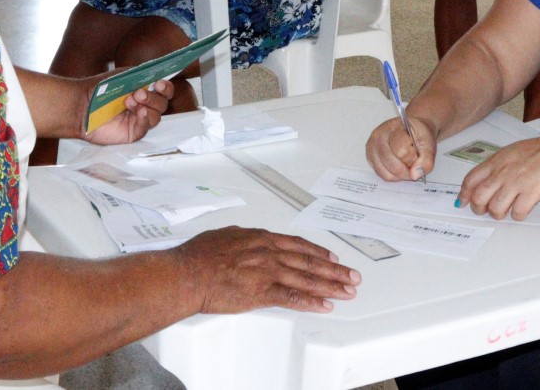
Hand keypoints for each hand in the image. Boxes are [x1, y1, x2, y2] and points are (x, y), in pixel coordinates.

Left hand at [83, 79, 173, 144]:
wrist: (81, 105)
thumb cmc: (99, 89)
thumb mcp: (123, 76)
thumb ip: (141, 75)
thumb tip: (158, 73)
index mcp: (144, 90)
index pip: (164, 91)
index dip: (166, 88)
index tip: (160, 83)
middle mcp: (144, 105)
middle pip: (163, 104)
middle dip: (153, 97)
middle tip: (139, 93)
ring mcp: (138, 120)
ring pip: (156, 116)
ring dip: (147, 107)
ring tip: (129, 102)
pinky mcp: (132, 132)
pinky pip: (145, 128)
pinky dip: (144, 120)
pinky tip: (139, 112)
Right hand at [171, 227, 360, 313]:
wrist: (187, 273)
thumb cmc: (198, 256)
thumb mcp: (223, 235)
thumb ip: (240, 237)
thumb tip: (245, 236)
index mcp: (260, 238)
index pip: (297, 244)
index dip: (318, 251)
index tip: (332, 257)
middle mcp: (269, 252)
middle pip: (309, 261)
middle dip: (335, 270)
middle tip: (352, 275)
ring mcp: (267, 272)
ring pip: (307, 278)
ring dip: (331, 286)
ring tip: (347, 291)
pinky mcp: (262, 291)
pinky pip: (292, 297)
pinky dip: (311, 301)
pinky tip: (325, 305)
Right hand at [366, 116, 435, 181]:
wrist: (412, 129)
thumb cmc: (418, 134)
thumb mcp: (429, 144)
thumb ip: (426, 160)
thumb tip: (415, 175)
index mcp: (394, 128)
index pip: (401, 151)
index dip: (412, 159)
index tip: (418, 156)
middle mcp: (378, 136)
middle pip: (391, 163)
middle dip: (406, 170)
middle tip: (414, 165)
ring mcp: (372, 147)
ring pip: (385, 172)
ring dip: (399, 175)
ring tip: (407, 167)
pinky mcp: (370, 157)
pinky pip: (381, 174)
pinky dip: (393, 176)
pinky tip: (399, 168)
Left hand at [455, 131, 539, 219]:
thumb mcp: (514, 151)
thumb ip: (499, 165)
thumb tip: (489, 179)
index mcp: (497, 160)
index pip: (471, 179)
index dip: (464, 193)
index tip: (463, 201)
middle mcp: (503, 171)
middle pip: (479, 196)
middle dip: (479, 208)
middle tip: (484, 210)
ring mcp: (517, 182)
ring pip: (495, 208)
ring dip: (498, 214)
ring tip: (504, 212)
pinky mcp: (533, 192)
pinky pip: (517, 212)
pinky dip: (517, 215)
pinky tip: (521, 211)